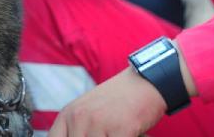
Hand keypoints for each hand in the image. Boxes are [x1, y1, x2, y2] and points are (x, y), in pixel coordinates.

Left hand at [48, 67, 165, 136]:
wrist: (145, 82)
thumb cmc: (118, 100)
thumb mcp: (88, 110)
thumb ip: (77, 130)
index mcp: (68, 114)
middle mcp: (79, 118)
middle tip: (104, 135)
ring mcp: (99, 123)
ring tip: (113, 133)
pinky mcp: (121, 129)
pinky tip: (128, 134)